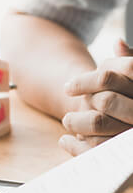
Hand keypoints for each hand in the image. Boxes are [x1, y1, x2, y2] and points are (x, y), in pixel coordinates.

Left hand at [60, 39, 132, 155]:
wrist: (132, 124)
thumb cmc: (131, 97)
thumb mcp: (131, 77)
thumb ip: (127, 62)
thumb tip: (116, 42)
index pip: (106, 78)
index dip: (84, 82)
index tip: (67, 88)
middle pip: (103, 100)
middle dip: (81, 100)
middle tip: (67, 110)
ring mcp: (129, 131)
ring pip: (97, 121)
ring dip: (74, 122)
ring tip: (67, 122)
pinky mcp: (121, 150)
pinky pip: (95, 147)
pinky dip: (74, 145)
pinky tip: (65, 141)